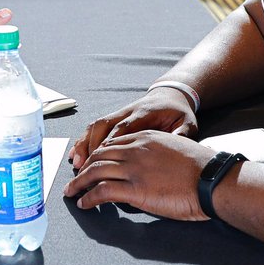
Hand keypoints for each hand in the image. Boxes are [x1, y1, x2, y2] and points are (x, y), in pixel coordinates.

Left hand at [64, 131, 215, 219]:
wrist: (214, 179)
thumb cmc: (203, 168)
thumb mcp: (176, 149)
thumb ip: (157, 154)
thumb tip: (150, 167)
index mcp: (146, 137)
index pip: (111, 143)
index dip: (96, 154)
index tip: (89, 163)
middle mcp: (135, 149)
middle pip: (98, 156)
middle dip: (82, 168)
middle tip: (73, 178)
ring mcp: (133, 168)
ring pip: (94, 172)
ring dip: (79, 183)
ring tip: (71, 192)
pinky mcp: (134, 189)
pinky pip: (101, 192)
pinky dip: (88, 198)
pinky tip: (84, 204)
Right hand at [67, 87, 197, 168]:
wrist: (172, 96)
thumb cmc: (178, 113)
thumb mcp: (187, 122)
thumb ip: (182, 133)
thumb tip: (178, 142)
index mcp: (144, 114)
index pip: (123, 128)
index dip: (110, 143)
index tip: (100, 160)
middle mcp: (128, 112)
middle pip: (104, 127)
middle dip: (91, 147)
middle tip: (83, 168)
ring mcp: (119, 114)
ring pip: (96, 127)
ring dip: (85, 144)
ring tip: (76, 163)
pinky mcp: (115, 118)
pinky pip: (95, 128)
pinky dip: (84, 140)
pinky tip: (76, 154)